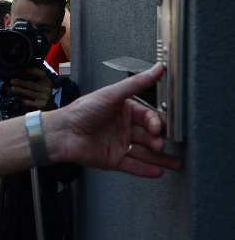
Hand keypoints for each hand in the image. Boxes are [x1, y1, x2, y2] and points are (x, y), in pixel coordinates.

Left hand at [11, 68, 53, 109]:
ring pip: (30, 92)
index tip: (26, 70)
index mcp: (48, 82)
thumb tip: (23, 74)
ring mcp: (44, 97)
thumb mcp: (43, 86)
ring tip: (13, 88)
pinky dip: (24, 100)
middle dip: (21, 82)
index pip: (42, 74)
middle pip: (32, 84)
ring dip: (20, 90)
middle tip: (13, 81)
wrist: (50, 106)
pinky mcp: (41, 105)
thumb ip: (37, 80)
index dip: (35, 71)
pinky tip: (21, 98)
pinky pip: (30, 102)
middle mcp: (47, 89)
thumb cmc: (43, 93)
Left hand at [44, 63, 182, 177]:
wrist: (62, 133)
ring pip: (145, 153)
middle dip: (159, 141)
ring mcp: (119, 144)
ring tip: (177, 164)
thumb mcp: (112, 94)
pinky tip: (159, 172)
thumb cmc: (82, 111)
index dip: (155, 123)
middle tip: (163, 145)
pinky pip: (133, 166)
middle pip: (149, 136)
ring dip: (161, 159)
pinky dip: (146, 169)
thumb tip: (158, 68)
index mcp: (124, 110)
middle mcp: (123, 127)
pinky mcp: (113, 160)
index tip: (159, 129)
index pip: (148, 117)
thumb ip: (137, 83)